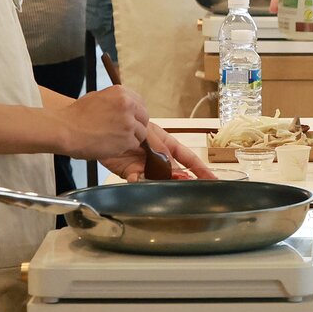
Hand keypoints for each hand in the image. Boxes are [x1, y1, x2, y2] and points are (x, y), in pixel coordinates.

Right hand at [54, 85, 146, 159]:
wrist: (65, 129)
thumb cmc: (76, 115)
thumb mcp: (98, 97)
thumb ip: (116, 100)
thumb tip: (127, 105)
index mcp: (121, 93)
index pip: (140, 103)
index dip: (136, 113)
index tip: (131, 119)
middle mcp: (128, 105)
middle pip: (144, 118)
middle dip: (136, 125)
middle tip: (123, 131)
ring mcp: (129, 123)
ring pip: (141, 133)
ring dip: (131, 137)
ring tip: (113, 139)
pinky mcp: (127, 139)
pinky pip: (134, 144)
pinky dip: (125, 147)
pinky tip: (111, 145)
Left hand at [101, 122, 217, 181]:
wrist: (100, 128)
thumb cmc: (129, 122)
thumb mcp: (150, 132)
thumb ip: (160, 147)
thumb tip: (172, 166)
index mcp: (168, 145)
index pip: (189, 158)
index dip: (201, 170)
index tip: (213, 180)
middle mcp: (159, 158)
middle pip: (176, 172)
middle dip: (183, 181)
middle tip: (189, 189)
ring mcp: (146, 166)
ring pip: (160, 179)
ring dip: (163, 184)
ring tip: (168, 187)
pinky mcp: (131, 173)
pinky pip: (139, 180)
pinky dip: (139, 181)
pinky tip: (138, 178)